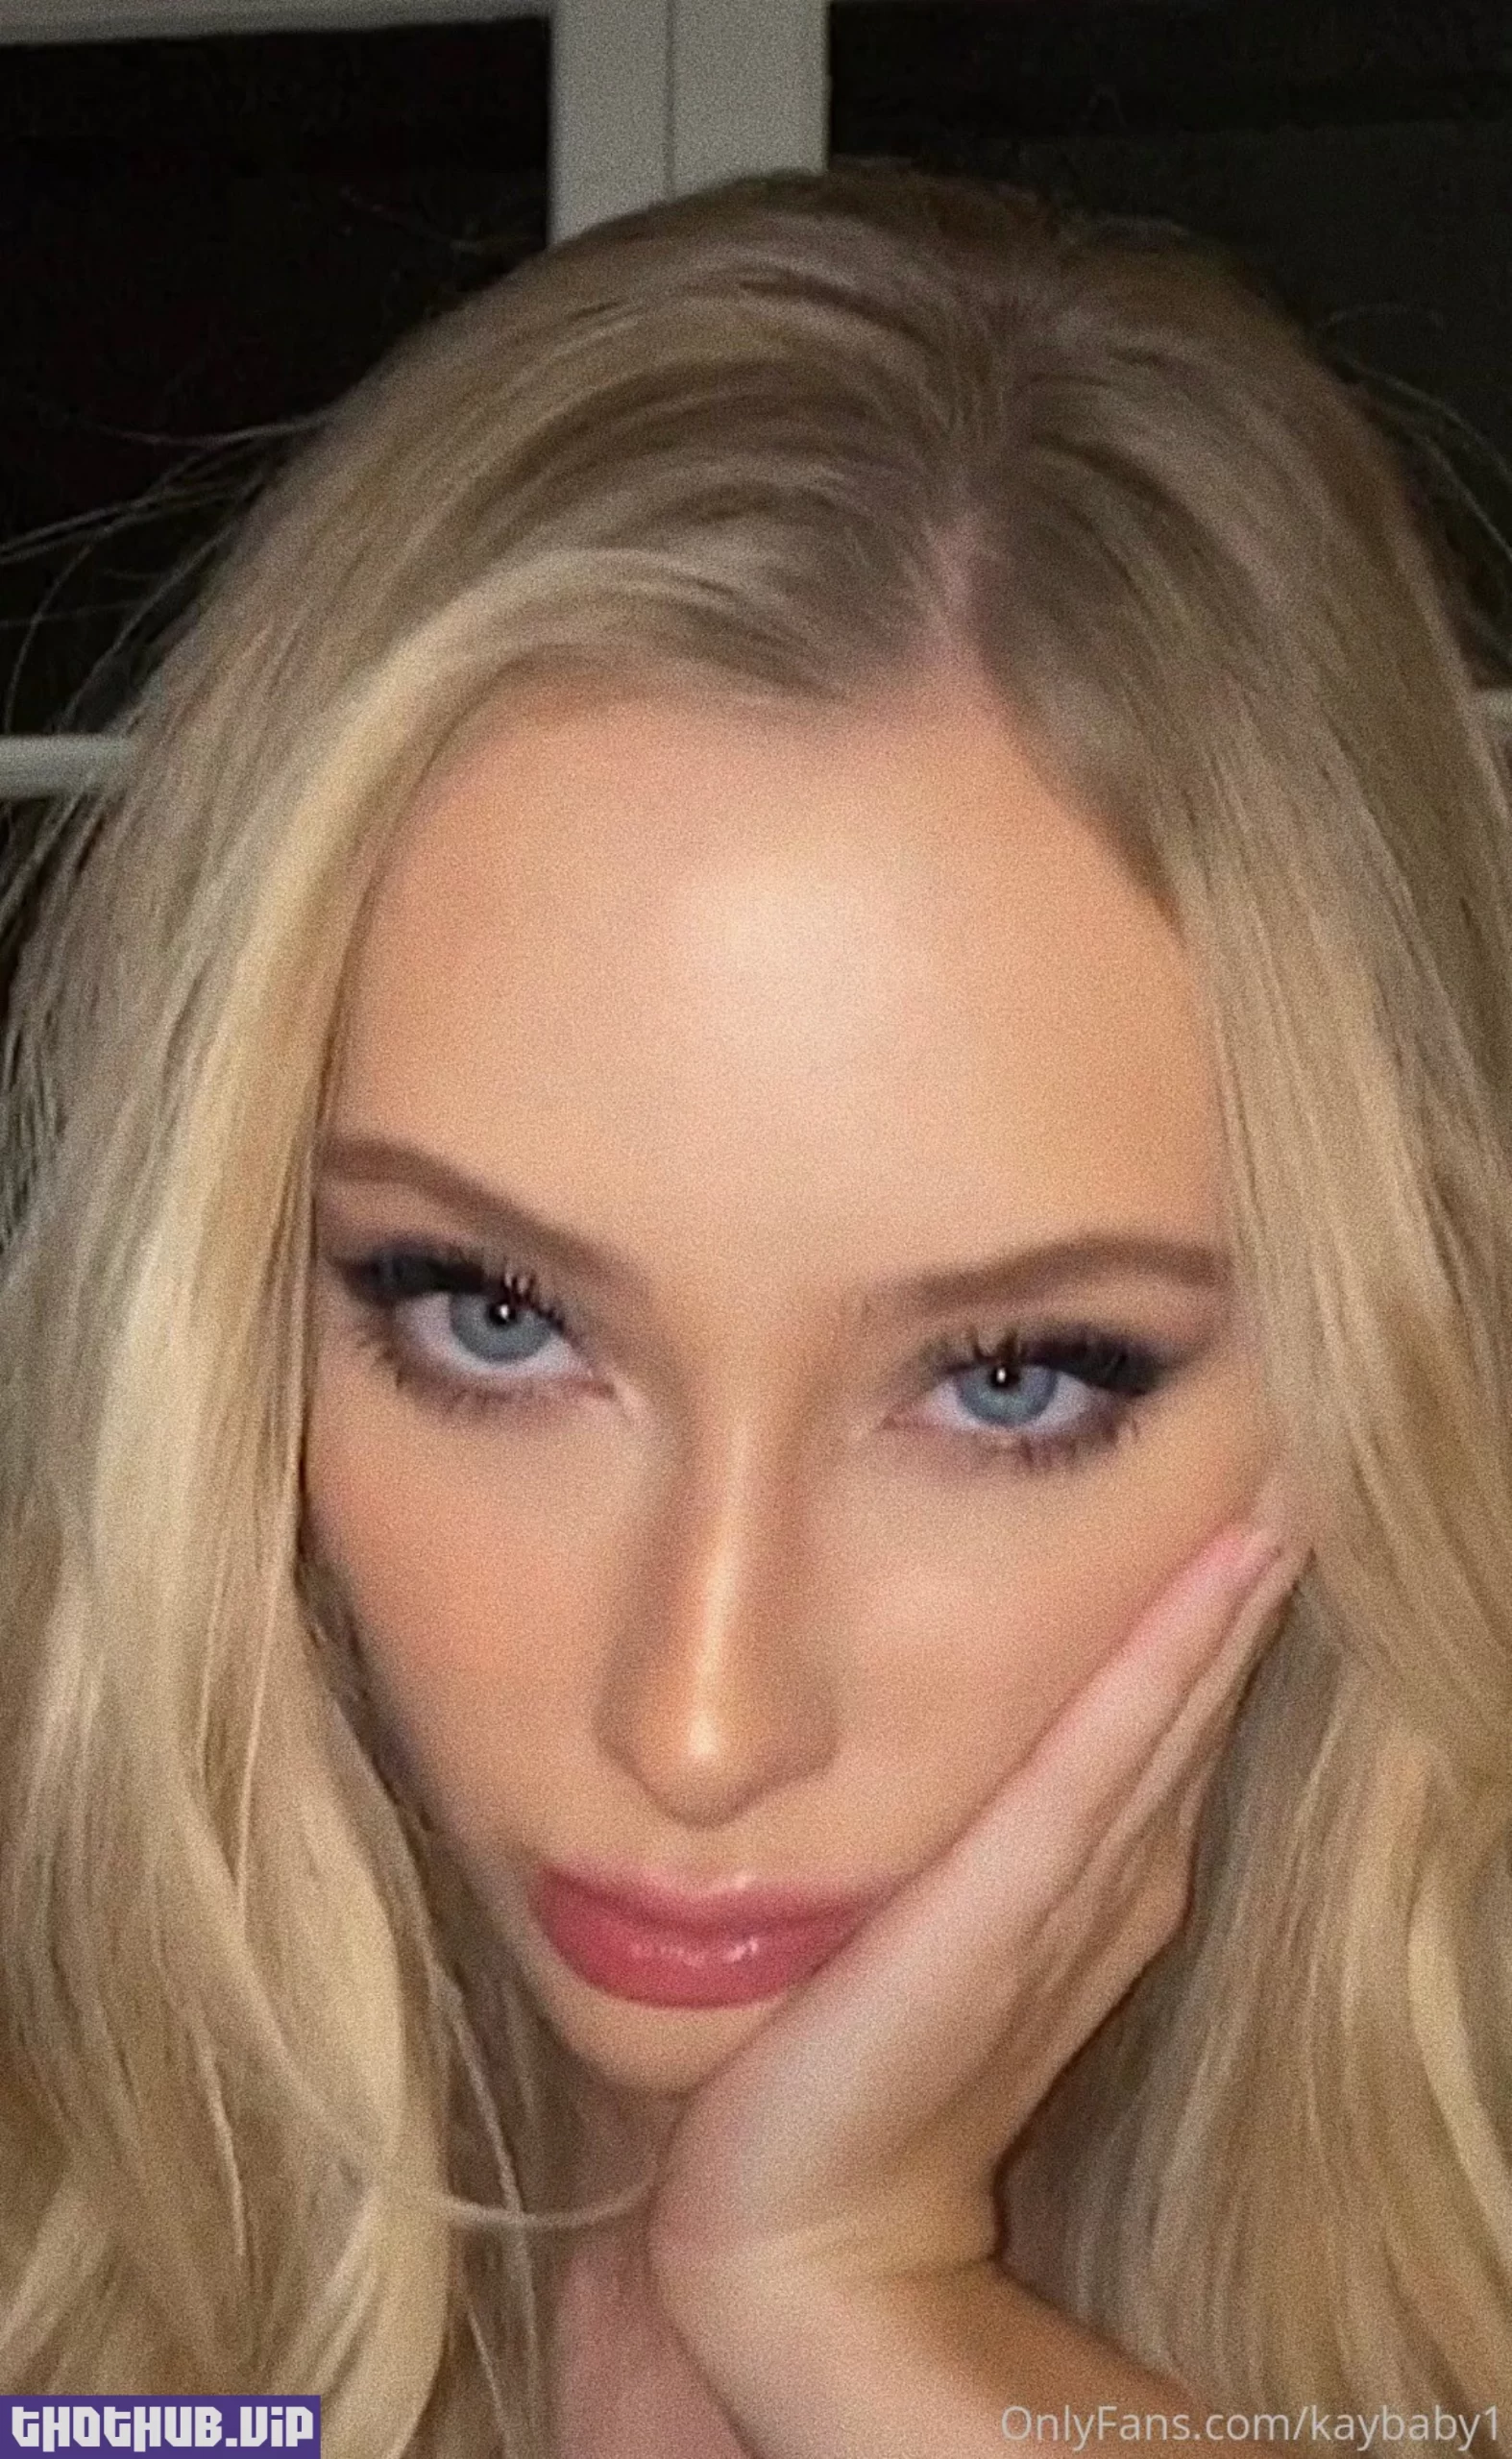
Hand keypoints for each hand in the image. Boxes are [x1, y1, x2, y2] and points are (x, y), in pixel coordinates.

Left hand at [645, 1501, 1304, 2340]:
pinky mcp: (1012, 1907)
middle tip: (1304, 1438)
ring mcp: (1075, 1893)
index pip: (1161, 1707)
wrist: (797, 2226)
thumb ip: (948, 1830)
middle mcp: (1108, 1878)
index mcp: (1086, 1879)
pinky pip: (1105, 1753)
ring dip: (1234, 1587)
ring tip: (1290, 1475)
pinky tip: (1222, 1561)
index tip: (1253, 1474)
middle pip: (1190, 1692)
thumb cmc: (832, 2065)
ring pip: (1173, 1702)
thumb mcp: (907, 1916)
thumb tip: (914, 1711)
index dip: (1213, 1597)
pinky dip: (1171, 1653)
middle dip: (1246, 1568)